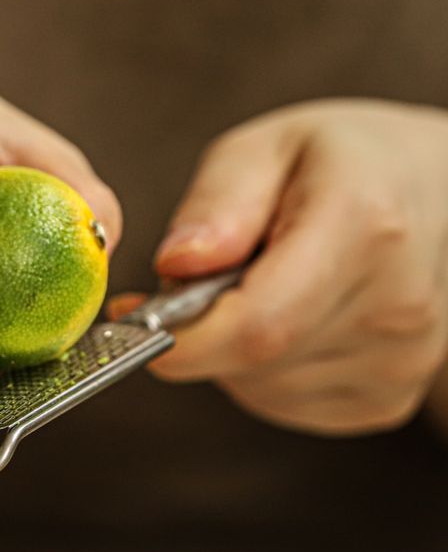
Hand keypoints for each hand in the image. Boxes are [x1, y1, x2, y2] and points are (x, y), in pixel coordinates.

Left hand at [113, 99, 447, 434]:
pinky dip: (261, 372)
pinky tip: (288, 321)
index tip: (135, 319)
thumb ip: (218, 203)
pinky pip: (285, 403)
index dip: (181, 338)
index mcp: (365, 231)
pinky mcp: (386, 399)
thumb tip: (175, 265)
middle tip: (202, 283)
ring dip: (232, 350)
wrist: (431, 196)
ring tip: (259, 291)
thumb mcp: (268, 148)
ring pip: (262, 388)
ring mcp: (400, 363)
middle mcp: (395, 308)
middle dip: (202, 332)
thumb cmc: (342, 165)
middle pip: (253, 362)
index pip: (256, 326)